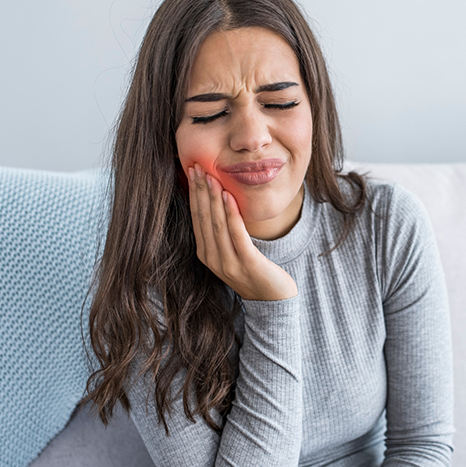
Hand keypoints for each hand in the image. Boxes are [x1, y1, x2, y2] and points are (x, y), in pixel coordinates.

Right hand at [186, 164, 298, 300]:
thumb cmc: (255, 270)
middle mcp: (213, 259)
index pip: (197, 218)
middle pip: (203, 219)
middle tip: (197, 167)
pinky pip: (236, 234)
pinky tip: (228, 196)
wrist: (273, 299)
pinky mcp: (247, 263)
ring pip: (216, 224)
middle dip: (200, 191)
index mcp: (206, 254)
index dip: (194, 194)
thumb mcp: (234, 250)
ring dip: (212, 198)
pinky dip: (231, 214)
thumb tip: (219, 200)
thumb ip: (224, 231)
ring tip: (211, 176)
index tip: (193, 171)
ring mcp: (228, 263)